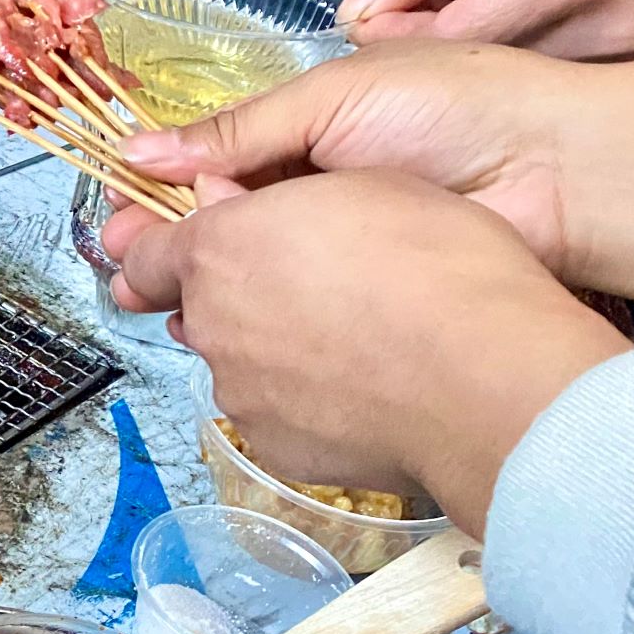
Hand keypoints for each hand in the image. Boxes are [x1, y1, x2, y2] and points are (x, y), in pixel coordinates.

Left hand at [104, 170, 628, 530]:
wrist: (488, 378)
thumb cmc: (438, 266)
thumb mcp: (362, 186)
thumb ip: (272, 195)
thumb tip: (222, 201)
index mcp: (220, 249)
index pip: (145, 254)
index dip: (163, 249)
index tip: (193, 249)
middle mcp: (212, 323)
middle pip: (199, 308)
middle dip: (237, 297)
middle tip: (310, 288)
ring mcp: (240, 392)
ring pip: (239, 364)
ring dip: (275, 351)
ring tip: (355, 341)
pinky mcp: (274, 448)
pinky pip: (277, 416)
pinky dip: (307, 403)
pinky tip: (366, 389)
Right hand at [121, 40, 633, 302]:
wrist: (553, 169)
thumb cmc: (454, 107)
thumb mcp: (331, 96)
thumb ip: (237, 130)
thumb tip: (141, 151)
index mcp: (300, 136)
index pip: (209, 174)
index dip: (158, 201)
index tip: (116, 230)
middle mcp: (314, 196)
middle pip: (222, 233)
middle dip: (170, 256)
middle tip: (129, 280)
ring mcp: (339, 252)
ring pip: (254, 280)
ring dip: (211, 294)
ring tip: (174, 307)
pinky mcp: (368, 299)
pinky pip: (301, 315)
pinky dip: (262, 324)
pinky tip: (232, 332)